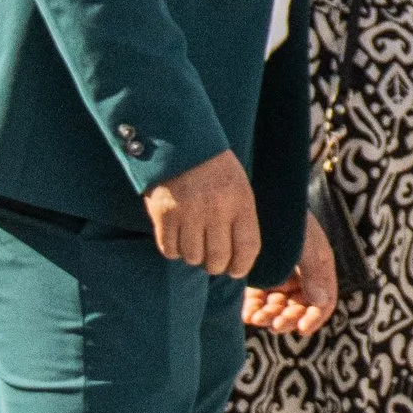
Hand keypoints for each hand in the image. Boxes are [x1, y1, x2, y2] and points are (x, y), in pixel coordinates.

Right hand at [146, 150, 259, 279]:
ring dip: (193, 256)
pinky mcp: (164, 215)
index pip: (247, 248)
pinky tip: (178, 238)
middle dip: (216, 266)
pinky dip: (173, 250)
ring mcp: (188, 213)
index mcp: (240, 201)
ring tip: (194, 243)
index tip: (236, 270)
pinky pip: (169, 250)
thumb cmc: (214, 168)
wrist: (179, 142)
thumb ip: (240, 218)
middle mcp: (216, 210)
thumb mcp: (239, 187)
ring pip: (192, 257)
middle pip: (218, 259)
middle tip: (213, 261)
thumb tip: (239, 257)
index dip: (242, 266)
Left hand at [245, 215, 337, 335]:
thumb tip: (320, 303)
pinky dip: (255, 310)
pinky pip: (259, 302)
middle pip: (300, 309)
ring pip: (278, 309)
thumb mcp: (306, 244)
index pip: (324, 302)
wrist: (263, 198)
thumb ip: (314, 273)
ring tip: (257, 317)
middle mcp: (301, 276)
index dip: (315, 318)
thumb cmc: (288, 220)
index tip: (301, 329)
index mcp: (318, 269)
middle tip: (274, 323)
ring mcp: (280, 277)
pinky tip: (248, 313)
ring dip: (270, 317)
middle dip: (288, 319)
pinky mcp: (259, 277)